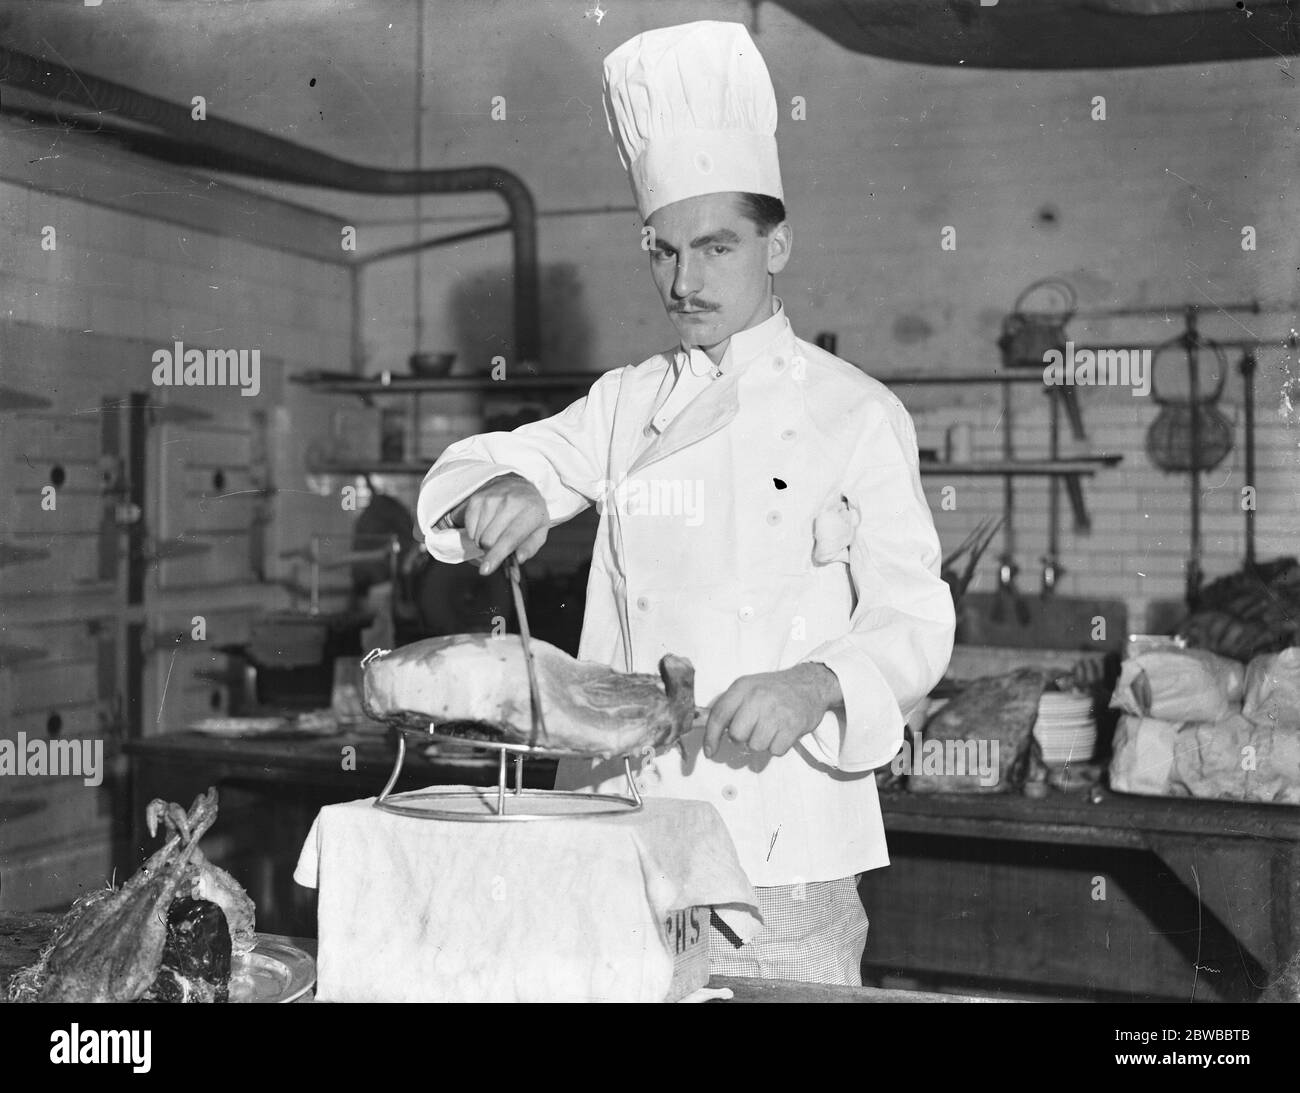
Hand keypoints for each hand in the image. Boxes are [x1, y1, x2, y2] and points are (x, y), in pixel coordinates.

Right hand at [451, 474, 548, 574]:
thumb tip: (518, 559)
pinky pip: (470, 528)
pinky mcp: (477, 499)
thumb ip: (529, 548)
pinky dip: (476, 532)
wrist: (517, 485)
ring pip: (478, 536)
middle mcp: (510, 502)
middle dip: (491, 550)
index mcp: (530, 511)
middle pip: (488, 540)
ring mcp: (491, 499)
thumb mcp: (539, 531)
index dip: (497, 555)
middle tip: (500, 544)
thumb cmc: (530, 514)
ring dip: (484, 541)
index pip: (510, 538)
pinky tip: (488, 524)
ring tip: (496, 531)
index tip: (485, 570)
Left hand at [703, 663, 841, 759]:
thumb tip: (706, 730)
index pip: (719, 715)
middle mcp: (758, 697)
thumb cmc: (773, 690)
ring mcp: (777, 712)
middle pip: (737, 735)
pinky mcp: (793, 725)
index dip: (711, 737)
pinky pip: (775, 751)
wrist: (809, 684)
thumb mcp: (748, 688)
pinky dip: (777, 746)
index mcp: (743, 687)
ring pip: (756, 746)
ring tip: (770, 729)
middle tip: (752, 730)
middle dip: (742, 738)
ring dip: (761, 743)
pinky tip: (782, 732)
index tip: (710, 752)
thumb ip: (728, 707)